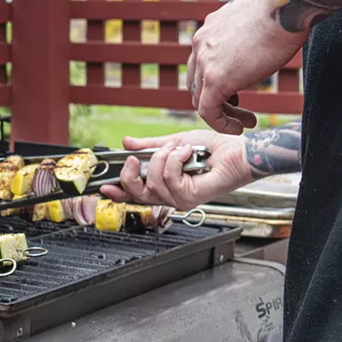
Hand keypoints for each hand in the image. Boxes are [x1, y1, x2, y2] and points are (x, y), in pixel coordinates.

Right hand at [100, 130, 253, 209]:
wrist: (236, 149)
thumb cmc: (213, 147)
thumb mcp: (172, 143)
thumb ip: (149, 146)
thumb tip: (126, 142)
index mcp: (164, 185)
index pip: (135, 194)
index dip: (118, 191)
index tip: (105, 185)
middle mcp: (170, 195)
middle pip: (137, 194)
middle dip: (131, 174)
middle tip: (135, 158)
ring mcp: (180, 199)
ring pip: (152, 182)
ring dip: (163, 158)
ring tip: (178, 148)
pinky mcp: (190, 197)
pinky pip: (169, 178)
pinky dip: (176, 159)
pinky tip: (187, 153)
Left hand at [187, 0, 308, 134]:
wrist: (286, 4)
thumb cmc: (282, 8)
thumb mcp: (254, 20)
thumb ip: (245, 34)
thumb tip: (258, 37)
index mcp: (209, 30)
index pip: (202, 65)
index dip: (217, 84)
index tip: (237, 95)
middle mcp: (200, 44)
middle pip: (198, 83)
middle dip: (220, 100)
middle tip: (241, 111)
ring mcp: (204, 61)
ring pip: (201, 99)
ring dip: (223, 114)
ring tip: (245, 122)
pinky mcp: (214, 78)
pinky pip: (207, 110)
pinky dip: (221, 123)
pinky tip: (238, 128)